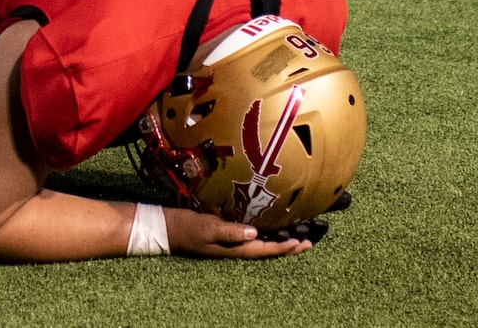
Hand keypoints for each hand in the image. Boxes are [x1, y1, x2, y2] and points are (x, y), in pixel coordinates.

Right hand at [167, 211, 313, 258]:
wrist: (168, 228)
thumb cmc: (187, 228)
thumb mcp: (207, 228)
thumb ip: (229, 231)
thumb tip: (254, 232)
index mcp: (234, 249)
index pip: (265, 249)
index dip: (284, 247)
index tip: (301, 243)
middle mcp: (236, 248)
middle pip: (269, 250)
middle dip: (289, 247)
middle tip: (309, 242)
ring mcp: (232, 242)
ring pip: (263, 245)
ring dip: (281, 241)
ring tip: (297, 237)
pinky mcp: (228, 235)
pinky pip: (253, 238)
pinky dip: (267, 234)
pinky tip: (271, 228)